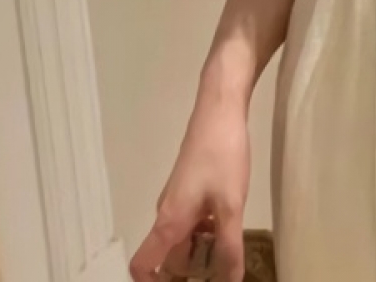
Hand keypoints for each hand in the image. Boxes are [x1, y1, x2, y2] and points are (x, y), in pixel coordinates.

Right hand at [130, 98, 249, 281]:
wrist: (220, 110)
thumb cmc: (222, 157)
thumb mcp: (231, 205)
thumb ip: (229, 247)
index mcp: (169, 223)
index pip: (142, 266)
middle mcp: (167, 213)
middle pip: (169, 256)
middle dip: (191, 269)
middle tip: (223, 267)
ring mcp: (178, 198)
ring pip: (184, 236)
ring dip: (204, 247)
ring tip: (232, 247)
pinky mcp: (191, 185)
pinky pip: (193, 218)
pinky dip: (208, 228)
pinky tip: (231, 220)